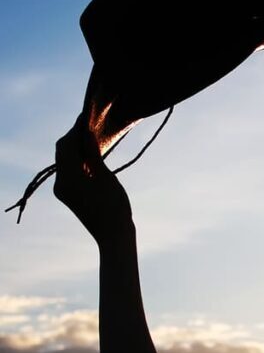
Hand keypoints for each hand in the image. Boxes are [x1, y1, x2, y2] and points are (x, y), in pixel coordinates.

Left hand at [54, 112, 133, 246]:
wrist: (114, 237)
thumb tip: (86, 133)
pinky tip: (91, 154)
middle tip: (90, 124)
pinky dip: (78, 160)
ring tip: (93, 136)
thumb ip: (94, 155)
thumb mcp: (106, 178)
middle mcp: (61, 183)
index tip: (88, 115)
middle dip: (74, 137)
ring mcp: (64, 190)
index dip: (76, 129)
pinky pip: (70, 170)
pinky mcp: (69, 195)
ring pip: (65, 160)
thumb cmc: (114, 208)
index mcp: (68, 179)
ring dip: (76, 147)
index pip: (66, 145)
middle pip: (62, 151)